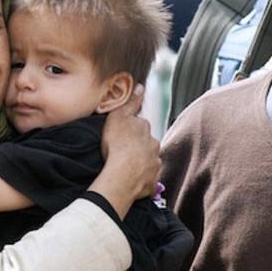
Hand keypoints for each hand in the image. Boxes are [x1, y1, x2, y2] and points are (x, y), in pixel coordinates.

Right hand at [91, 85, 160, 217]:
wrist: (122, 174)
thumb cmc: (117, 144)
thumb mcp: (119, 116)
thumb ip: (130, 102)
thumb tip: (140, 87)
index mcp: (146, 130)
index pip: (140, 127)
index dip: (131, 131)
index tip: (121, 136)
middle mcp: (154, 146)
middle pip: (146, 145)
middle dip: (139, 148)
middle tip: (122, 153)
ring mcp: (154, 165)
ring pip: (148, 163)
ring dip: (141, 164)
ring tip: (125, 169)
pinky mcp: (151, 183)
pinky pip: (146, 181)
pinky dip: (141, 181)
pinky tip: (130, 182)